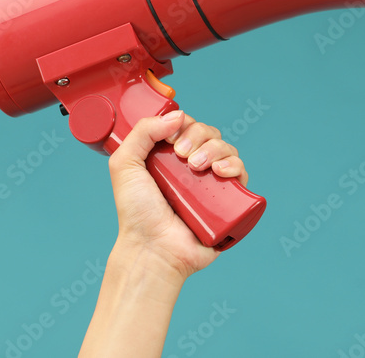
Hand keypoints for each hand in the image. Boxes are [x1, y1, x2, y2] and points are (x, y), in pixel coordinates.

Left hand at [107, 111, 247, 278]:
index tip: (172, 139)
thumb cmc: (136, 213)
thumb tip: (177, 116)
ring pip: (226, 149)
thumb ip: (141, 132)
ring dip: (215, 149)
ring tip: (198, 167)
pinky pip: (240, 173)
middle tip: (182, 156)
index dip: (184, 125)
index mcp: (169, 156)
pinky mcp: (227, 200)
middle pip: (209, 133)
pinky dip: (235, 165)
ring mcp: (210, 183)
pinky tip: (221, 171)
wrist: (153, 248)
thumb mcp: (124, 165)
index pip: (187, 126)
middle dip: (198, 136)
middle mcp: (192, 167)